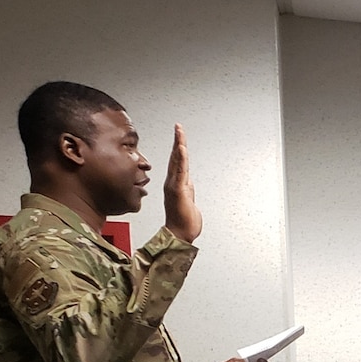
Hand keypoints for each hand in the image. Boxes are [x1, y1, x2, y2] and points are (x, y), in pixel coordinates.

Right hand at [163, 123, 200, 243]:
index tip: (179, 135)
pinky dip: (181, 159)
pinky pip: (180, 172)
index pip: (177, 162)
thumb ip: (187, 190)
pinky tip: (182, 149)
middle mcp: (173, 182)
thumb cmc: (183, 222)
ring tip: (179, 132)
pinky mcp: (178, 190)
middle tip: (178, 127)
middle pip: (176, 157)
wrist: (179, 234)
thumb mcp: (188, 201)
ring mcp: (174, 185)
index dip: (178, 148)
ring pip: (177, 161)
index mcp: (175, 184)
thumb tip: (187, 184)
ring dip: (179, 145)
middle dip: (177, 141)